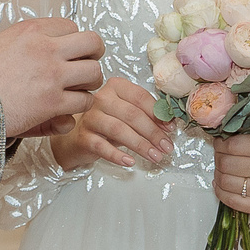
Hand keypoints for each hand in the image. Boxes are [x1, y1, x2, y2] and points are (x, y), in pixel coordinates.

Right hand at [0, 17, 106, 137]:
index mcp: (32, 30)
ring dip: (89, 82)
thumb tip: (48, 40)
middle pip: (92, 43)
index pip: (72, 26)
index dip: (74, 40)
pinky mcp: (53, 102)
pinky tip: (69, 106)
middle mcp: (46, 49)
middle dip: (94, 55)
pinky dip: (80, 105)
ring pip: (94, 73)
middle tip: (87, 65)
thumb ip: (28, 40)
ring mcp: (52, 76)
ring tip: (79, 88)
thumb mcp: (2, 43)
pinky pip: (84, 101)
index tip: (70, 51)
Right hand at [51, 76, 172, 172]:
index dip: (158, 114)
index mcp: (116, 87)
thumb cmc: (109, 123)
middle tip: (166, 147)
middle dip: (153, 133)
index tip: (171, 129)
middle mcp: (101, 98)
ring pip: (119, 130)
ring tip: (155, 156)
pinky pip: (102, 147)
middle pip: (132, 114)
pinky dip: (118, 155)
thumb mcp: (128, 114)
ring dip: (140, 145)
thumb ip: (147, 115)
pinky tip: (131, 162)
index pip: (140, 97)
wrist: (79, 136)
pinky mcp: (83, 136)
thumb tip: (170, 124)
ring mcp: (90, 117)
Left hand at [213, 133, 249, 216]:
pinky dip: (220, 191)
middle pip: (226, 163)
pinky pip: (229, 200)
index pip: (233, 145)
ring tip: (223, 171)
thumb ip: (243, 136)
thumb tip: (218, 136)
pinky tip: (222, 185)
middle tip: (221, 157)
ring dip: (218, 175)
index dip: (220, 144)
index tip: (219, 144)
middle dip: (218, 159)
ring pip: (225, 182)